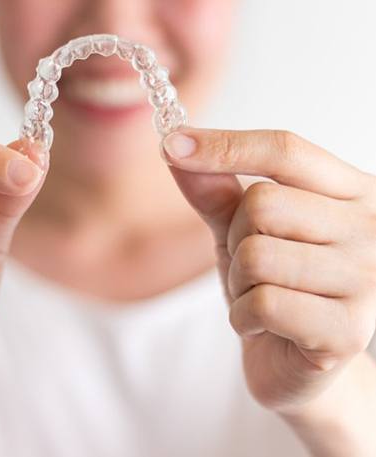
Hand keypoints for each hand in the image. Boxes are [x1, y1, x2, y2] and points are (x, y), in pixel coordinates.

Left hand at [162, 128, 375, 412]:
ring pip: (257, 255)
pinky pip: (264, 303)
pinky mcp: (348, 331)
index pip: (286, 151)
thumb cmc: (276, 285)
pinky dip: (243, 317)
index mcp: (351, 192)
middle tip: (251, 268)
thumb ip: (216, 191)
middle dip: (236, 239)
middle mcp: (371, 228)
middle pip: (263, 203)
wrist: (298, 362)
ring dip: (239, 283)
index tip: (171, 144)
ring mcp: (368, 281)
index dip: (225, 145)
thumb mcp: (242, 231)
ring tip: (260, 298)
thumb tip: (175, 143)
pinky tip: (264, 327)